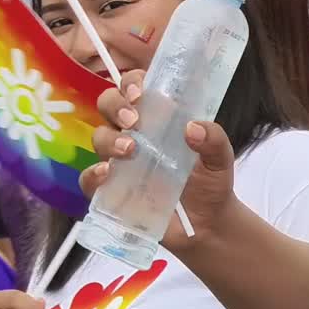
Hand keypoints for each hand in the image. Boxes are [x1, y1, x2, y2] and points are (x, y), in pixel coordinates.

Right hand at [85, 71, 236, 252]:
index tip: (141, 93)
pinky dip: (93, 175)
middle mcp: (133, 134)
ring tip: (130, 151)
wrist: (206, 225)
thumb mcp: (220, 159)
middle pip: (108, 105)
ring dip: (109, 139)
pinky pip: (89, 179)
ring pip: (98, 137)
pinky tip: (108, 174)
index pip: (135, 87)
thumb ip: (214, 140)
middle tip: (133, 121)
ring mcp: (119, 162)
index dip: (132, 83)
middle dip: (116, 106)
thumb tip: (193, 128)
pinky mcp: (111, 191)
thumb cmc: (210, 183)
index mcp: (157, 117)